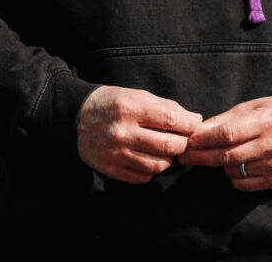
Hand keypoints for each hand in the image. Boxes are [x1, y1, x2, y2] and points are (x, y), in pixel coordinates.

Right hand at [77, 85, 201, 183]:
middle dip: (183, 143)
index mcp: (129, 108)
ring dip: (168, 158)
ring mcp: (116, 153)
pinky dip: (152, 170)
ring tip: (165, 149)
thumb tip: (194, 120)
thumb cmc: (112, 103)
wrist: (77, 117)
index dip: (190, 124)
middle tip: (182, 139)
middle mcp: (122, 132)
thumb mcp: (136, 95)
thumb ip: (165, 107)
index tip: (194, 124)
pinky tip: (149, 158)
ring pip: (159, 165)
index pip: (171, 120)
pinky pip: (144, 177)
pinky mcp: (111, 169)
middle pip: (169, 146)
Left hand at [176, 96, 271, 190]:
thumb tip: (197, 132)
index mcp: (265, 122)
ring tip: (215, 154)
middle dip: (202, 156)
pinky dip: (232, 176)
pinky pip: (245, 183)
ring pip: (234, 170)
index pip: (228, 134)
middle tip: (184, 156)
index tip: (189, 141)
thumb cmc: (270, 113)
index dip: (206, 139)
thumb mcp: (249, 107)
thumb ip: (223, 120)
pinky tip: (231, 166)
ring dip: (219, 164)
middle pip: (228, 156)